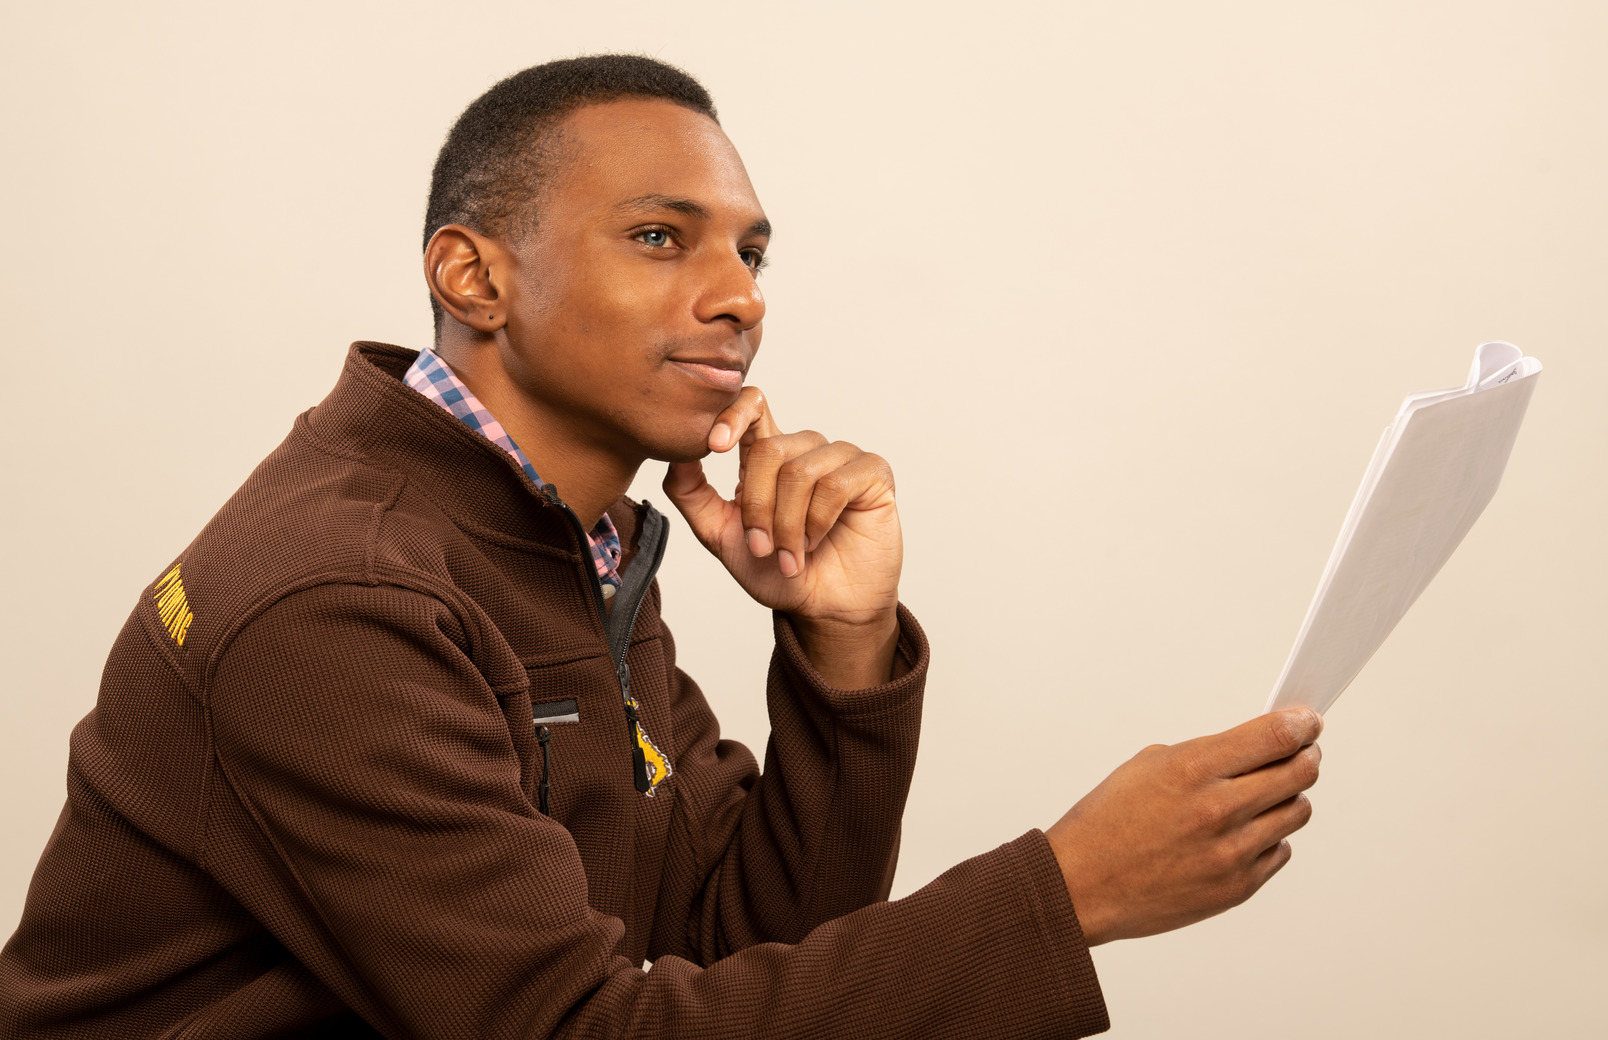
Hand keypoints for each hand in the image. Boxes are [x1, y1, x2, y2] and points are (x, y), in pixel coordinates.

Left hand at [663, 387, 901, 686]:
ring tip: (791, 557)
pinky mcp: (872, 474)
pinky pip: (837, 484)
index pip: (753, 405)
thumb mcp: (720, 535)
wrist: (822, 609)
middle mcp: (805, 450)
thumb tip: (674, 454)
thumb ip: (693, 494)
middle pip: (770, 449)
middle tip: (762, 547)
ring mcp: (841, 459)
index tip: (715, 446)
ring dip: (788, 524)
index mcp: (768, 456)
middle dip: (758, 507)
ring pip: (801, 471)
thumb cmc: (776, 573)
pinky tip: (817, 542)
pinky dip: (819, 522)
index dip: (733, 413)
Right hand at [1046, 709, 1323, 945]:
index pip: (1274, 736)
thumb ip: (1207, 755)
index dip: (1301, 723)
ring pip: (1297, 811)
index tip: (1308, 720)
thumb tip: (1256, 747)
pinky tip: (1243, 832)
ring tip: (1267, 794)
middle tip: (1303, 751)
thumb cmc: (1106, 823)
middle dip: (1306, 755)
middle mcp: (1219, 810)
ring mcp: (1232, 852)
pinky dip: (1269, 837)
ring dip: (1289, 797)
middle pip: (1299, 772)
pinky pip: (1279, 850)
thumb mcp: (1148, 766)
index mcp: (1192, 770)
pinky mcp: (1238, 887)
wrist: (1082, 886)